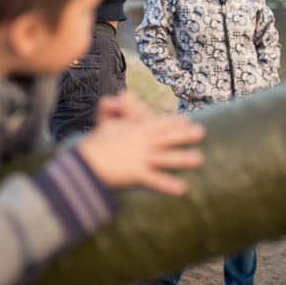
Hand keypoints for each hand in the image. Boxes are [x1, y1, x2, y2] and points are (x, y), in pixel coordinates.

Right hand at [76, 94, 204, 195]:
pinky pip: (154, 179)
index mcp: (135, 129)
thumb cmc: (95, 143)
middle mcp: (141, 141)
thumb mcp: (106, 123)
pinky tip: (182, 188)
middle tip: (201, 133)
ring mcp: (139, 157)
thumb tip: (122, 96)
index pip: (158, 123)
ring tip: (199, 159)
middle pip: (166, 137)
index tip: (188, 121)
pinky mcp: (134, 173)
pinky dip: (168, 184)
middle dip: (184, 135)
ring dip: (182, 158)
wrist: (84, 162)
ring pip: (165, 157)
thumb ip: (116, 110)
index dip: (173, 122)